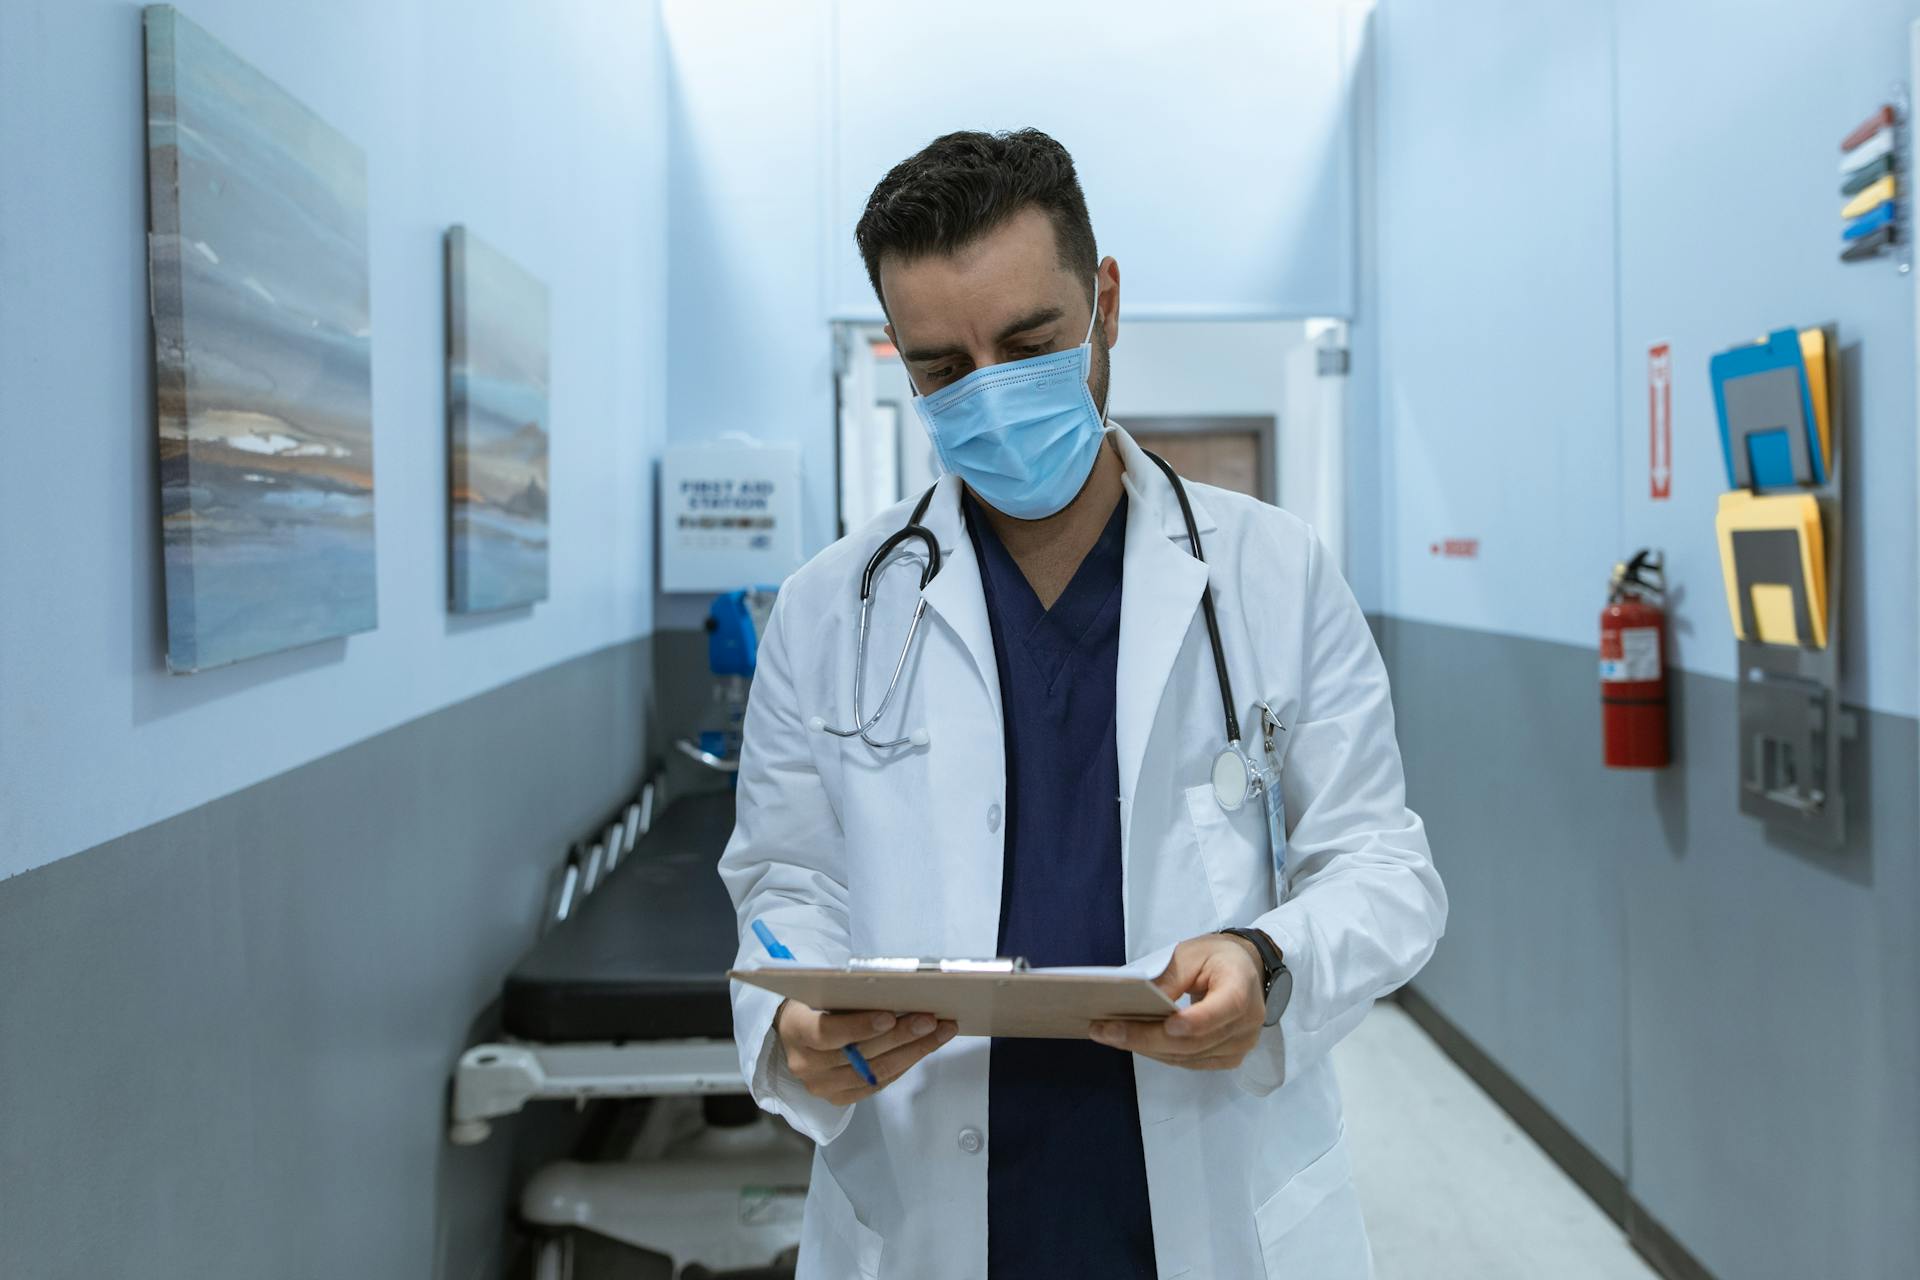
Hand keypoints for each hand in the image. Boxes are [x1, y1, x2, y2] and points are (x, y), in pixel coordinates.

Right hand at [774, 999, 957, 1104]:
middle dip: (900, 1036)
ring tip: (939, 1032)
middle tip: (930, 1020)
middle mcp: (805, 1063)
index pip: (825, 1032)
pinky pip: (878, 1084)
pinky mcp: (839, 1097)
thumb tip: (896, 990)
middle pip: (859, 1054)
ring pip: (874, 1072)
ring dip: (912, 1051)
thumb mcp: (822, 991)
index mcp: (796, 1030)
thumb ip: (848, 995)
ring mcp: (822, 1085)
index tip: (889, 1016)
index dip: (859, 1026)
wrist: (795, 1032)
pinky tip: (923, 1048)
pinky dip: (904, 1065)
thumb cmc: (814, 1004)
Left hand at [1087, 933, 1265, 1069]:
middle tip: (1106, 1030)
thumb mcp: (1190, 953)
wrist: (1242, 970)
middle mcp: (1246, 1024)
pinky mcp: (1227, 1058)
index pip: (1224, 1009)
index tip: (1167, 1025)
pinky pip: (1189, 1062)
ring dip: (1146, 1048)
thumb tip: (1142, 1004)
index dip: (1196, 1022)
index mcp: (1242, 988)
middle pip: (1195, 1041)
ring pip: (1187, 1056)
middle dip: (1147, 1038)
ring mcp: (1239, 1046)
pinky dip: (1159, 1053)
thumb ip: (1170, 978)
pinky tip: (1133, 1042)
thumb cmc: (1214, 958)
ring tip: (1108, 1034)